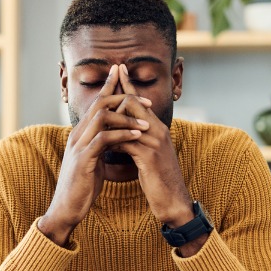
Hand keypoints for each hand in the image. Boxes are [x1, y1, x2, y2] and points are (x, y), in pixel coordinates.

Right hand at [39, 65, 150, 245]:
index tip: (125, 76)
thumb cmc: (82, 186)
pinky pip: (103, 139)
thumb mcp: (92, 160)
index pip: (96, 103)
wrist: (67, 208)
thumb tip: (113, 137)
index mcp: (80, 134)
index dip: (110, 87)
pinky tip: (136, 136)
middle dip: (123, 97)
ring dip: (126, 117)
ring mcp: (78, 146)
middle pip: (99, 103)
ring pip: (101, 118)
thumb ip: (99, 146)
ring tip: (146, 122)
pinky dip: (122, 135)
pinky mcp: (83, 160)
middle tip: (146, 101)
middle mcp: (77, 135)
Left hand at [109, 65, 194, 230]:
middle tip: (105, 92)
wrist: (173, 201)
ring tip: (97, 118)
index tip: (118, 70)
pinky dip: (113, 141)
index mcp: (157, 129)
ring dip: (111, 119)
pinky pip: (126, 142)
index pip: (141, 100)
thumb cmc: (158, 179)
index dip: (129, 84)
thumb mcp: (147, 156)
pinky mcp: (150, 157)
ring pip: (129, 119)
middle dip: (116, 97)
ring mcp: (155, 142)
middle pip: (134, 102)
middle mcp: (158, 130)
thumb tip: (119, 133)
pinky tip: (104, 144)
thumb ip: (136, 141)